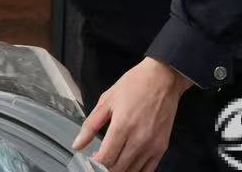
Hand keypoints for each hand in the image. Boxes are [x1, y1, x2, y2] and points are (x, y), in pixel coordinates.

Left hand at [72, 57, 193, 171]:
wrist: (163, 78)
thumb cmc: (135, 85)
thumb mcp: (107, 99)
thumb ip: (90, 125)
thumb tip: (77, 144)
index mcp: (122, 126)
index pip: (105, 158)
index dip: (94, 164)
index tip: (90, 159)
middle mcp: (138, 139)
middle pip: (117, 168)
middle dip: (105, 167)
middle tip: (100, 159)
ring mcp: (152, 145)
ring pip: (131, 171)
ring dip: (119, 170)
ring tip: (113, 160)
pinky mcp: (162, 147)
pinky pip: (148, 171)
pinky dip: (135, 171)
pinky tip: (128, 164)